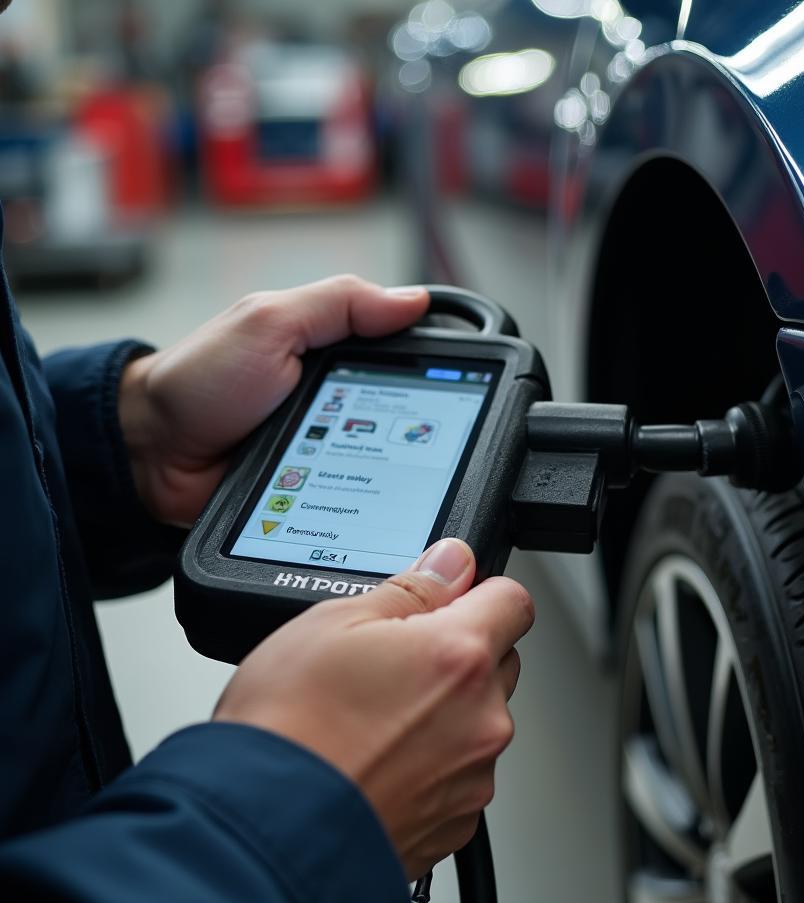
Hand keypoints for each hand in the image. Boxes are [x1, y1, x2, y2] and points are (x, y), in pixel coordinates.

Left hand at [118, 276, 429, 525]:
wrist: (151, 454)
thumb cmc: (199, 381)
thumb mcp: (270, 323)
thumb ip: (339, 305)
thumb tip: (413, 300)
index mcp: (333, 350)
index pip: (405, 354)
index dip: (435, 367)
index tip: (459, 386)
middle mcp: (338, 399)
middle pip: (405, 414)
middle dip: (416, 430)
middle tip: (426, 443)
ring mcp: (330, 446)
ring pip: (386, 462)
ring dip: (391, 471)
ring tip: (405, 481)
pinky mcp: (318, 489)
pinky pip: (356, 496)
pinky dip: (365, 501)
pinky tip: (378, 508)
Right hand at [213, 539, 533, 879]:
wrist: (261, 837)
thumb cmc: (285, 732)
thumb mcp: (332, 622)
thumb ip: (412, 588)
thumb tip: (451, 563)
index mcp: (460, 657)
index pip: (513, 601)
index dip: (479, 593)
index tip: (449, 601)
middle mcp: (482, 721)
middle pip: (498, 664)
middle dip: (458, 656)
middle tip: (392, 666)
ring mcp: (471, 779)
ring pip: (476, 724)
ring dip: (442, 716)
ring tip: (370, 723)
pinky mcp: (452, 828)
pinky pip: (456, 778)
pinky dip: (428, 768)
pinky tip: (373, 763)